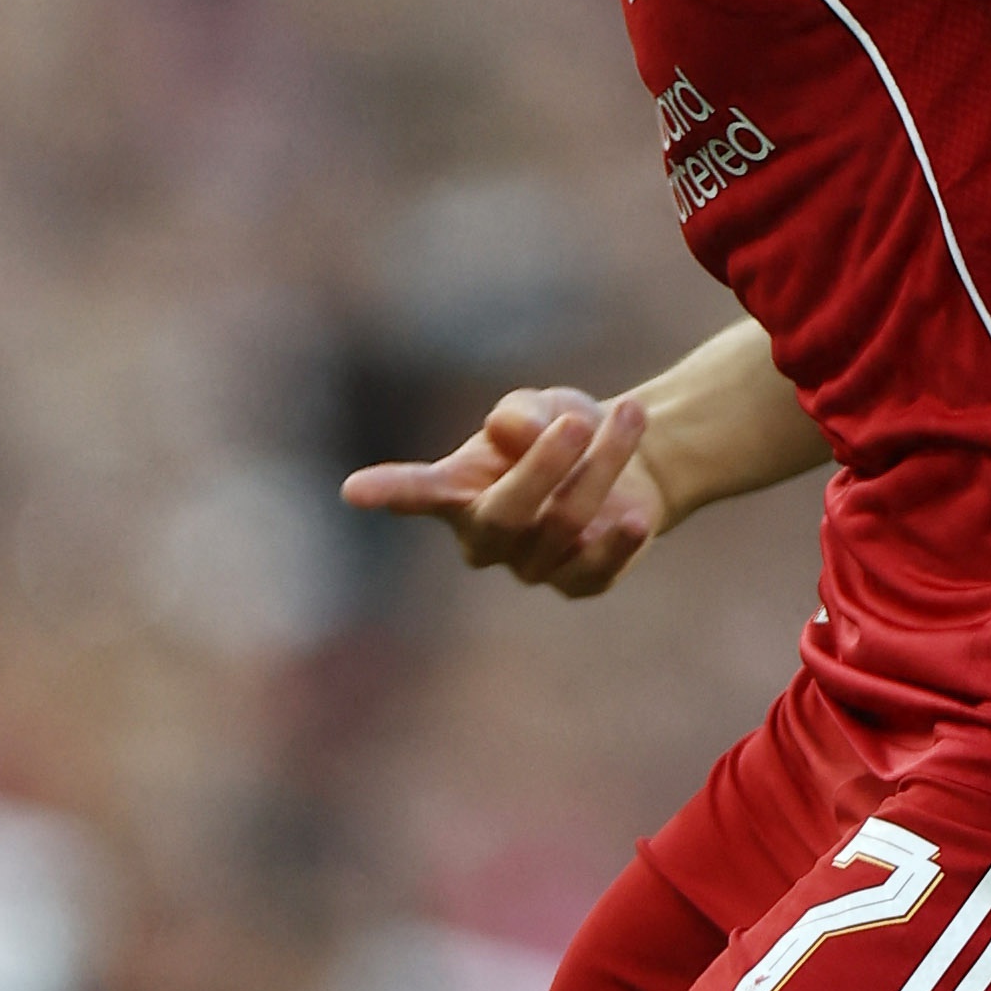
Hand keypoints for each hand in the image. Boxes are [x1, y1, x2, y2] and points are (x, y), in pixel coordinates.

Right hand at [342, 384, 674, 592]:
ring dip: (604, 466)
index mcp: (457, 490)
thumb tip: (517, 431)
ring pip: (565, 524)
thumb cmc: (561, 430)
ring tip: (629, 416)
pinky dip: (618, 542)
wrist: (625, 460)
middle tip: (578, 422)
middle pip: (504, 515)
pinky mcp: (578, 582)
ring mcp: (531, 565)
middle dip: (543, 467)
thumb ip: (523, 414)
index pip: (416, 493)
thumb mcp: (541, 407)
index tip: (354, 491)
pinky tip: (636, 516)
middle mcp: (485, 535)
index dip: (388, 492)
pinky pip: (593, 571)